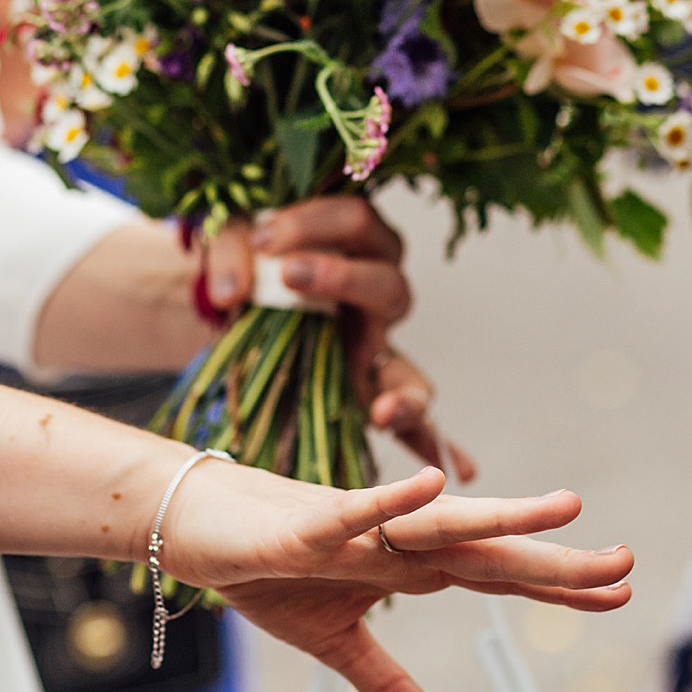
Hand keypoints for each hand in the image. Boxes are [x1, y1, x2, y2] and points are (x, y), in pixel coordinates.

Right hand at [160, 464, 632, 691]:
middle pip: (486, 551)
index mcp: (408, 564)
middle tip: (624, 566)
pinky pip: (353, 513)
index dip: (555, 584)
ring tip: (566, 507)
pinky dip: (390, 501)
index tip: (620, 590)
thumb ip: (388, 687)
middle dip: (554, 559)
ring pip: (439, 524)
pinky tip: (433, 483)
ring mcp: (355, 527)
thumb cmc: (268, 568)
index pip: (495, 575)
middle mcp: (396, 538)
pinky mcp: (304, 525)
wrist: (196, 523)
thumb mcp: (332, 643)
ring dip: (501, 517)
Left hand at [205, 198, 476, 479]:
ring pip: (409, 375)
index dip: (314, 224)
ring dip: (403, 397)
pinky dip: (432, 446)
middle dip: (343, 279)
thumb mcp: (234, 239)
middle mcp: (380, 298)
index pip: (356, 220)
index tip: (264, 239)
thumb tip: (231, 293)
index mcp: (359, 242)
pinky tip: (460, 471)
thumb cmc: (249, 255)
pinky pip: (412, 426)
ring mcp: (377, 353)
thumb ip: (231, 255)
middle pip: (389, 287)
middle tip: (290, 276)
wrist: (237, 297)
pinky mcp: (365, 394)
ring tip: (382, 415)